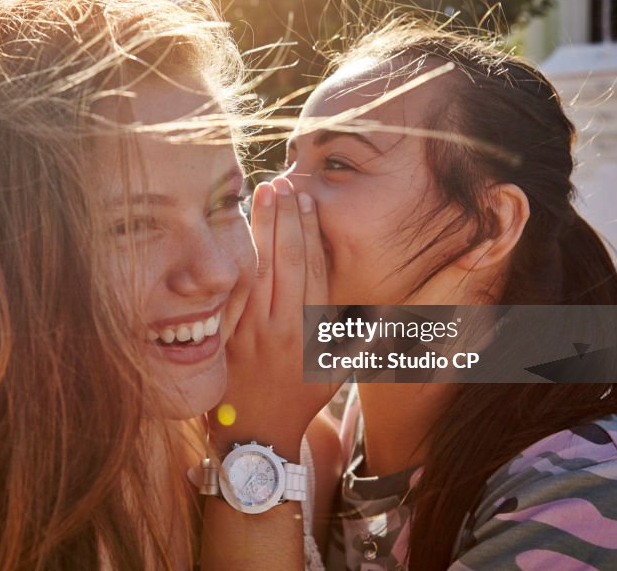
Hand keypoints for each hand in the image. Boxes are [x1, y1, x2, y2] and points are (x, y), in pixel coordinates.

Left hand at [210, 177, 341, 461]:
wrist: (255, 433)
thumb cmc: (301, 396)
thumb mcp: (338, 372)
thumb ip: (363, 339)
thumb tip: (392, 311)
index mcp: (311, 332)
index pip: (314, 270)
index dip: (312, 232)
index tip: (308, 200)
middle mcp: (281, 328)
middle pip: (286, 262)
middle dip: (286, 219)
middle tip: (283, 183)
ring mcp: (249, 330)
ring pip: (257, 269)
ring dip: (260, 229)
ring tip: (261, 192)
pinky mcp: (224, 334)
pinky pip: (232, 289)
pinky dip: (234, 257)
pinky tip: (234, 229)